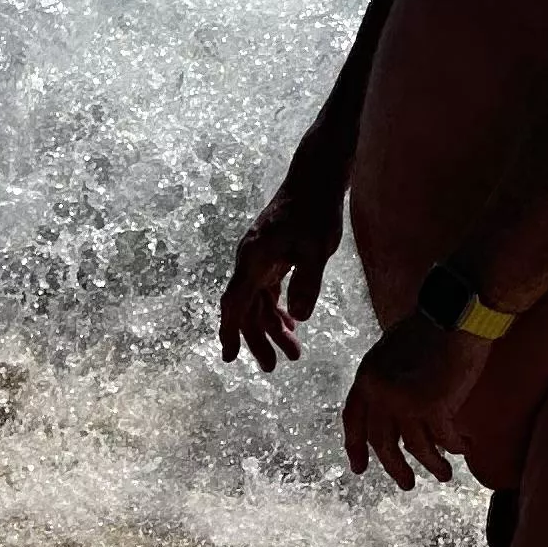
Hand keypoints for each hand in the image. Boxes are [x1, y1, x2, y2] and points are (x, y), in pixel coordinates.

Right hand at [219, 175, 342, 374]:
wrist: (314, 178)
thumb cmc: (316, 210)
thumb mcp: (317, 248)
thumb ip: (308, 281)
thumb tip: (299, 318)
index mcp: (254, 259)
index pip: (235, 302)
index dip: (230, 332)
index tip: (229, 357)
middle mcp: (250, 261)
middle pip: (247, 308)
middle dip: (258, 339)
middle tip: (274, 368)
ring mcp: (259, 258)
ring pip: (259, 302)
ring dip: (272, 328)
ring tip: (294, 353)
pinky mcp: (271, 256)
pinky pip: (268, 290)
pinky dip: (277, 310)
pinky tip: (291, 325)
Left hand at [341, 307, 484, 489]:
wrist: (456, 314)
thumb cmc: (431, 327)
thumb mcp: (394, 350)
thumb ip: (387, 378)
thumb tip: (392, 409)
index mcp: (367, 376)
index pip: (353, 419)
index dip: (355, 446)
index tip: (359, 468)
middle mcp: (380, 391)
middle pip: (382, 442)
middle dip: (394, 467)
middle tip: (405, 484)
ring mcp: (405, 400)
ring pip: (416, 448)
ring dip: (431, 466)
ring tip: (443, 476)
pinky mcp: (433, 405)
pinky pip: (443, 439)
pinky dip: (454, 448)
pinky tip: (463, 450)